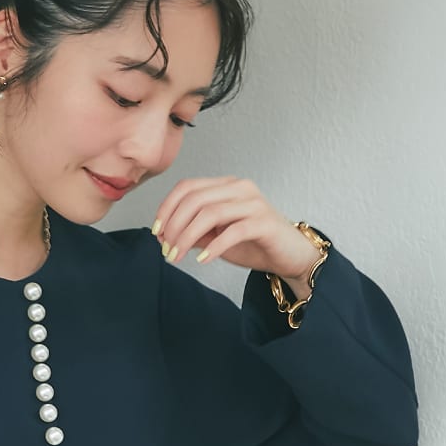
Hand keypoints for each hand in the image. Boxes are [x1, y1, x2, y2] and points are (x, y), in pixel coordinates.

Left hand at [151, 176, 320, 283]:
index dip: (167, 208)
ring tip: (176, 256)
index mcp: (226, 186)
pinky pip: (233, 231)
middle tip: (166, 249)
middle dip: (174, 225)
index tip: (156, 232)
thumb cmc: (252, 244)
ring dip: (187, 237)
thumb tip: (164, 236)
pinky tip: (203, 259)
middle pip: (195, 198)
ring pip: (210, 212)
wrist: (289, 256)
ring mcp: (254, 203)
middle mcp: (240, 188)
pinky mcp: (264, 222)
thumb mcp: (215, 238)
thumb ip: (193, 233)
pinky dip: (214, 246)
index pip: (188, 187)